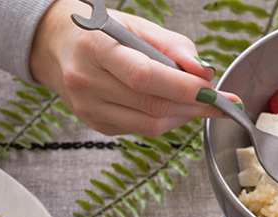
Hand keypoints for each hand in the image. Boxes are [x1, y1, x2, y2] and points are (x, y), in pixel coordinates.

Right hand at [29, 0, 237, 135]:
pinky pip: (140, 129)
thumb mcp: (136, 25)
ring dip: (183, 116)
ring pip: (149, 124)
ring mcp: (89, 108)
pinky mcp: (96, 125)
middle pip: (151, 105)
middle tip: (221, 102)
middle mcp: (87, 82)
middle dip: (193, 106)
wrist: (56, 46)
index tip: (213, 91)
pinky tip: (172, 106)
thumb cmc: (100, 31)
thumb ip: (173, 47)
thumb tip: (204, 73)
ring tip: (200, 103)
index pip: (144, 76)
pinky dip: (164, 120)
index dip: (182, 88)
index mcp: (96, 48)